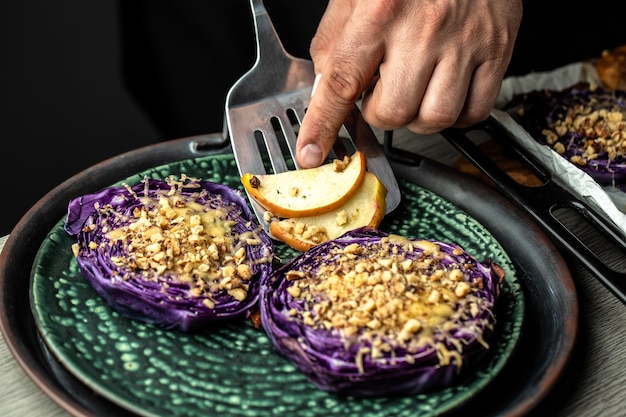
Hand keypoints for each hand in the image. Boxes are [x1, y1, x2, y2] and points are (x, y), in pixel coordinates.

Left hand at [295, 0, 522, 167]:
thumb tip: (324, 92)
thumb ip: (335, 43)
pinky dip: (456, 115)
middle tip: (383, 87)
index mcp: (379, 12)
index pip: (342, 83)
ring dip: (416, 116)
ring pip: (435, 118)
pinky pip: (475, 111)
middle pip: (392, 112)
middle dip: (378, 111)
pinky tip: (444, 91)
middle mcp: (423, 30)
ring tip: (415, 88)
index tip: (311, 153)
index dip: (322, 125)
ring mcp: (465, 42)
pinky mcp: (497, 50)